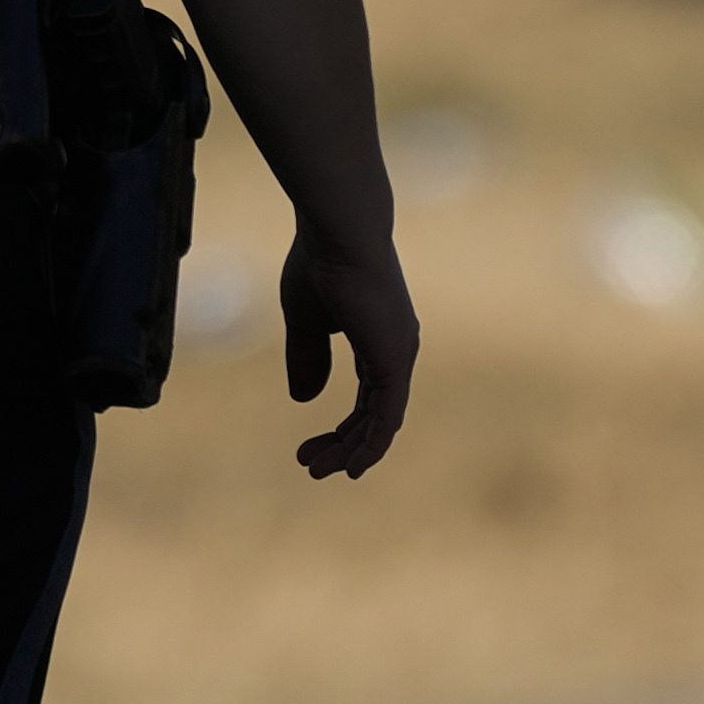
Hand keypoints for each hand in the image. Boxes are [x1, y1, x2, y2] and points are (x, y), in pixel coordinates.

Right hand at [278, 225, 420, 480]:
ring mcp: (398, 355)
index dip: (344, 426)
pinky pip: (385, 417)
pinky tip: (351, 466)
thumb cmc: (321, 263)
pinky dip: (370, 445)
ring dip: (350, 450)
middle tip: (310, 464)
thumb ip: (308, 358)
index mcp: (378, 337)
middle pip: (374, 414)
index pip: (368, 396)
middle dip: (343, 443)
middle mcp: (395, 349)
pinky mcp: (393, 361)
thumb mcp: (306, 320)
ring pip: (380, 421)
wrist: (339, 233)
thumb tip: (305, 400)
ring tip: (318, 470)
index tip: (312, 448)